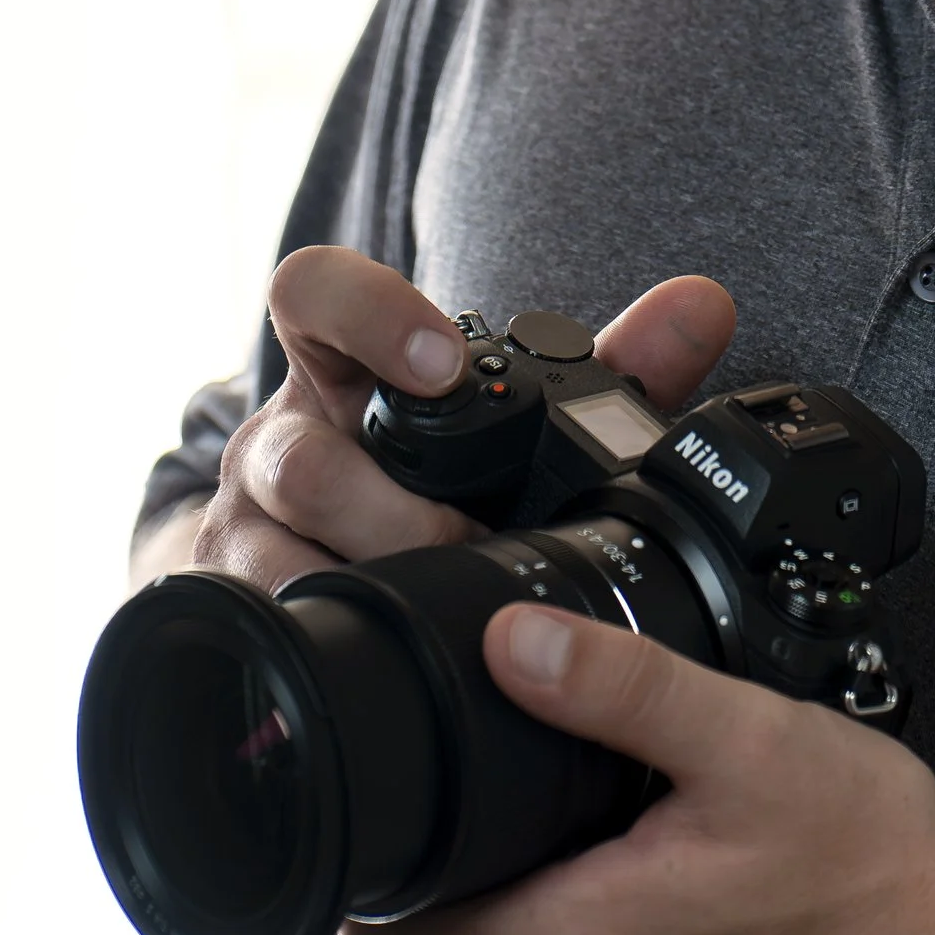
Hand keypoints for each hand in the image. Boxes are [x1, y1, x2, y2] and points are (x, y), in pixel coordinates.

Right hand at [168, 246, 739, 594]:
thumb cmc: (438, 472)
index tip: (442, 365)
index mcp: (341, 365)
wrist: (329, 553)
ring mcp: (242, 517)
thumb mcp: (523, 418)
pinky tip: (371, 645)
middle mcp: (278, 434)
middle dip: (392, 506)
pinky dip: (318, 629)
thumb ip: (617, 363)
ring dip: (366, 572)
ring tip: (434, 594)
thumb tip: (704, 307)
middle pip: (299, 452)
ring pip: (272, 539)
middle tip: (466, 535)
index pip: (314, 289)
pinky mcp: (230, 592)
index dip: (369, 313)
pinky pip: (254, 611)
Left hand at [342, 604, 934, 934]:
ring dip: (531, 925)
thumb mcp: (749, 741)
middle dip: (456, 883)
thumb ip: (620, 687)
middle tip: (509, 795)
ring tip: (594, 840)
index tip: (398, 812)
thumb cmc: (875, 869)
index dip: (371, 878)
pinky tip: (664, 905)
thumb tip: (507, 641)